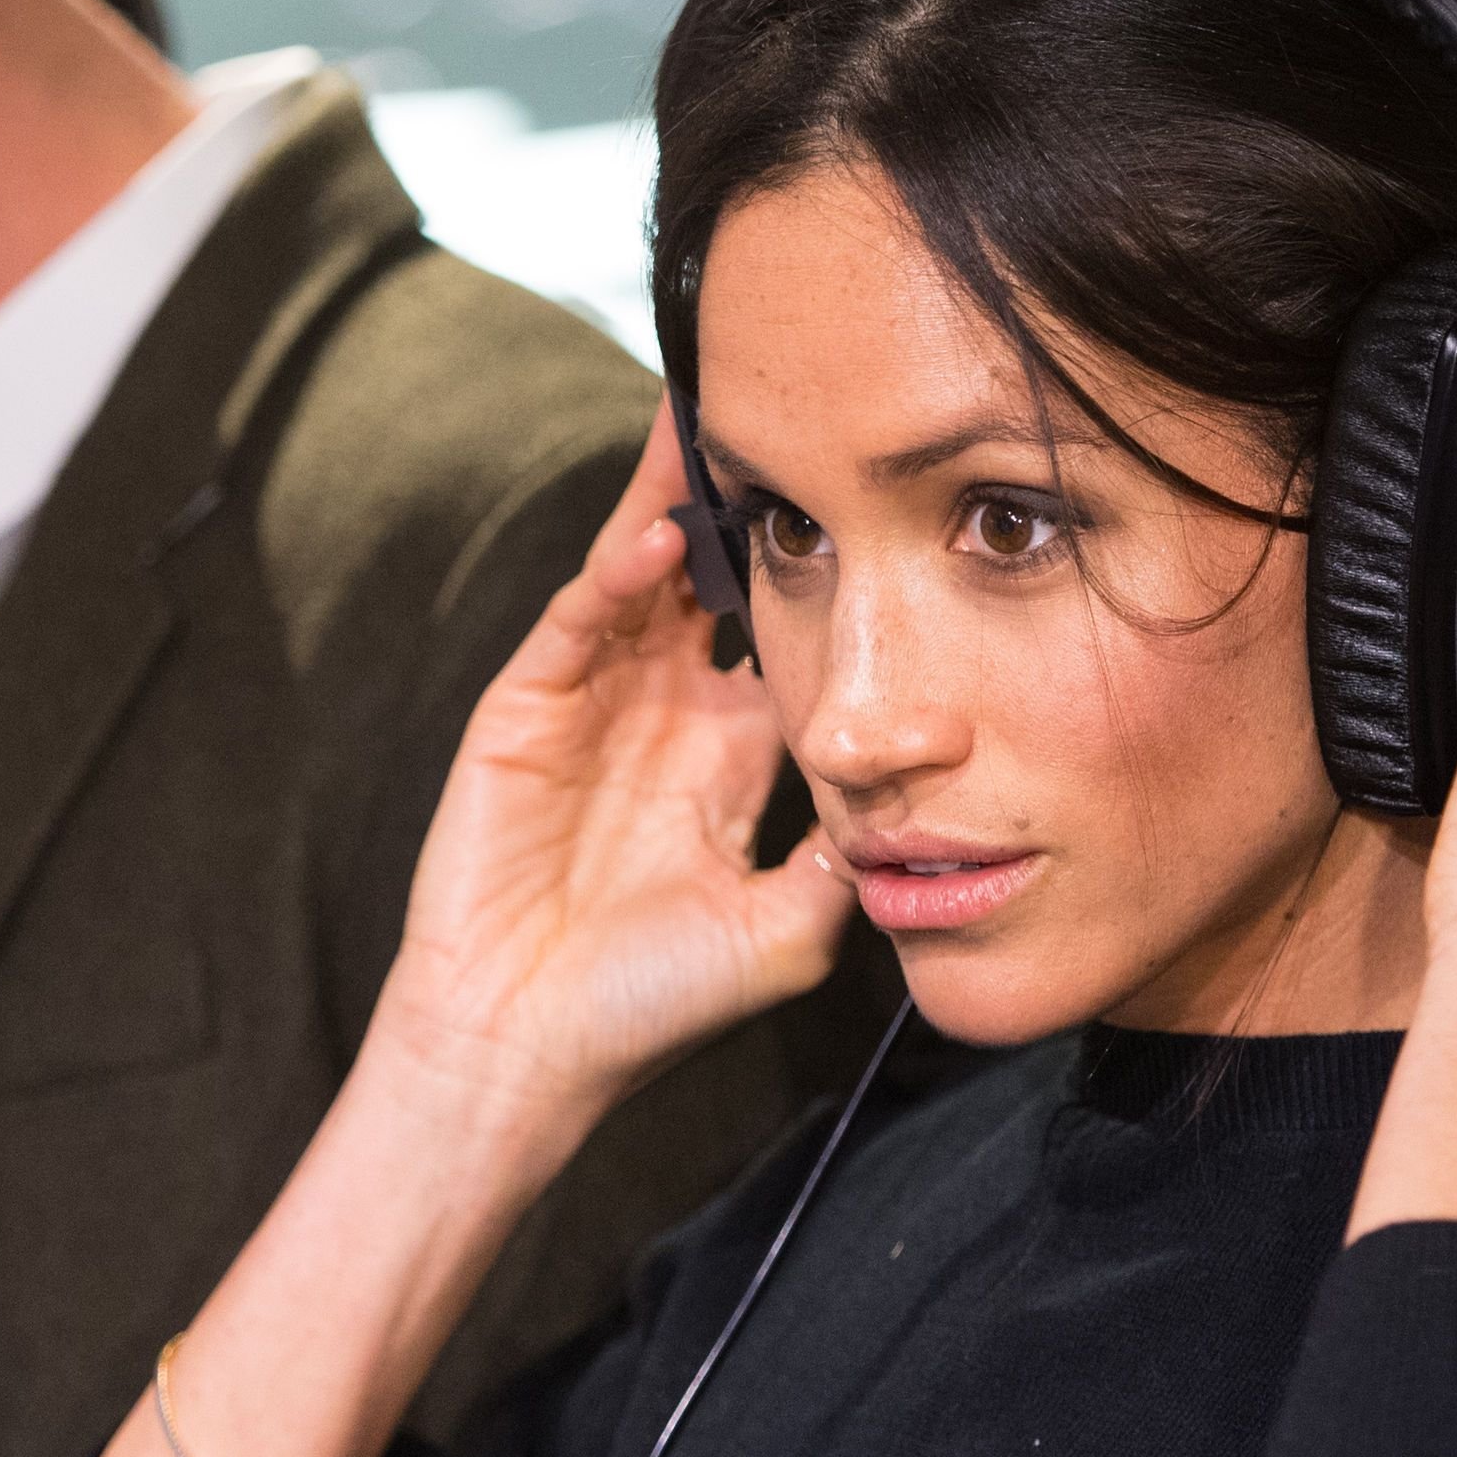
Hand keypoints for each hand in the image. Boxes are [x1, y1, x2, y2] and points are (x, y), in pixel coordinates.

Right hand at [363, 411, 855, 1187]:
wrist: (530, 1051)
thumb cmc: (650, 1005)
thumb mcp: (789, 928)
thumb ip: (848, 855)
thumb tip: (930, 797)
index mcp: (731, 751)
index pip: (784, 629)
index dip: (820, 563)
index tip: (871, 492)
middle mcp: (666, 708)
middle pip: (711, 571)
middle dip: (745, 495)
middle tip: (794, 405)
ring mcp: (592, 701)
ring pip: (640, 570)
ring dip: (673, 499)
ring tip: (712, 415)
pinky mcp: (525, 708)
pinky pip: (578, 621)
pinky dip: (613, 575)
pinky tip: (653, 537)